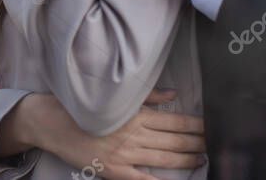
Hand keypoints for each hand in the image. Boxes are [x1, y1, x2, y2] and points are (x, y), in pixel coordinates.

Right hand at [20, 91, 205, 179]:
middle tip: (213, 144)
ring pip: (166, 159)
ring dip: (187, 159)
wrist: (52, 123)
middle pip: (175, 140)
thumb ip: (146, 96)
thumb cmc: (83, 106)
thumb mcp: (114, 96)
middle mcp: (134, 134)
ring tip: (201, 159)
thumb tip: (173, 94)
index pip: (174, 120)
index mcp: (135, 114)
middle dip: (197, 143)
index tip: (210, 126)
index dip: (195, 125)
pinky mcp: (115, 171)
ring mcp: (126, 155)